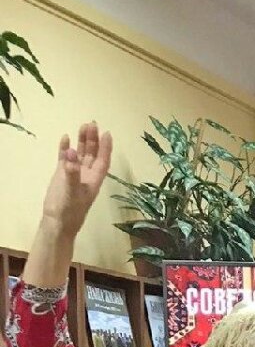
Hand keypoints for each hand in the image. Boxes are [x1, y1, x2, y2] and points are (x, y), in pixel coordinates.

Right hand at [41, 122, 112, 236]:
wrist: (56, 223)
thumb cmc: (69, 210)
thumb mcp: (72, 191)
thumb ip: (71, 172)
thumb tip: (71, 152)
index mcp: (94, 180)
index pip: (102, 161)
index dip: (106, 148)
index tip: (107, 133)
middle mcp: (86, 175)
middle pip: (92, 154)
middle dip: (93, 140)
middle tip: (92, 124)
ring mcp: (74, 174)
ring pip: (80, 154)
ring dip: (82, 141)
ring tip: (82, 126)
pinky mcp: (62, 175)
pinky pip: (65, 158)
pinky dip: (65, 148)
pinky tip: (65, 137)